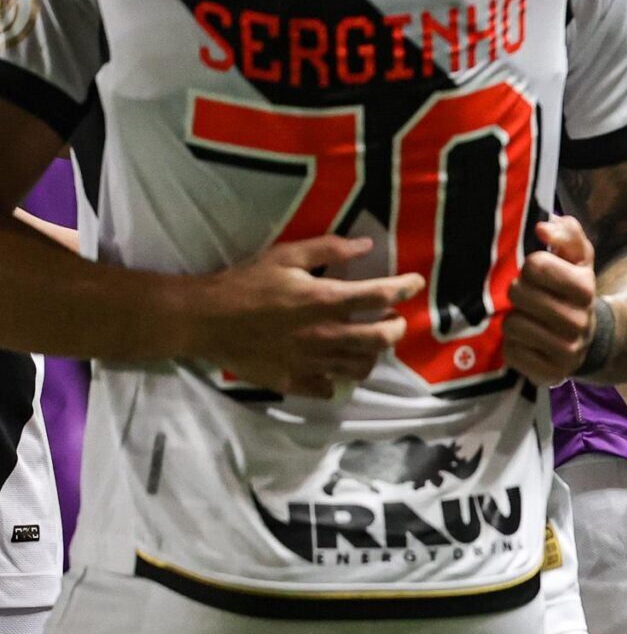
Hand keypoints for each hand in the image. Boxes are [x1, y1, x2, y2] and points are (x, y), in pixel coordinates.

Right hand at [184, 235, 421, 398]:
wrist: (204, 319)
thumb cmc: (244, 282)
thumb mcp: (285, 255)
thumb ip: (328, 249)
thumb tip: (366, 245)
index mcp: (326, 300)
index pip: (381, 296)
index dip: (405, 288)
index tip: (416, 284)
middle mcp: (326, 334)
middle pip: (381, 339)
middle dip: (396, 328)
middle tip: (394, 320)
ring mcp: (312, 362)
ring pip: (361, 367)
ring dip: (372, 355)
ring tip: (367, 344)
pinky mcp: (294, 381)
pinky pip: (328, 388)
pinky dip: (336, 379)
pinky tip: (332, 368)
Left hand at [505, 218, 600, 385]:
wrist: (588, 338)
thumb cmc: (571, 290)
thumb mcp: (577, 258)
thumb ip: (567, 233)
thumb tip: (543, 227)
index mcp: (586, 287)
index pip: (537, 265)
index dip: (531, 266)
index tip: (538, 274)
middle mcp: (580, 321)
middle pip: (519, 293)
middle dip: (518, 292)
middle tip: (528, 298)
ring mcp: (567, 351)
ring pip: (513, 325)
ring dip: (514, 320)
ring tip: (527, 319)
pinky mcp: (551, 373)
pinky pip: (512, 353)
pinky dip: (513, 346)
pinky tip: (527, 342)